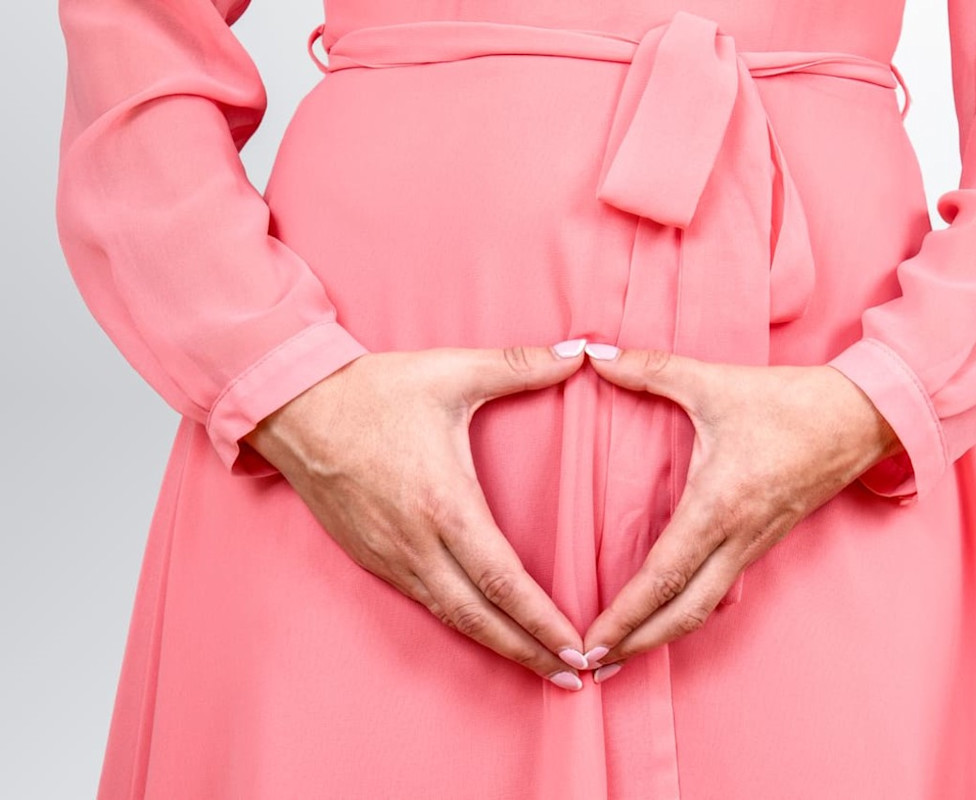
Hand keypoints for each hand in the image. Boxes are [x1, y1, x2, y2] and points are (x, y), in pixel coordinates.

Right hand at [242, 339, 593, 690]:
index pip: (503, 581)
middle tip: (574, 678)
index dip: (542, 622)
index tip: (577, 649)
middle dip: (529, 652)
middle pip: (480, 619)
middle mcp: (416, 543)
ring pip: (451, 618)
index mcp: (443, 504)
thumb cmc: (372, 390)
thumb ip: (519, 365)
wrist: (291, 406)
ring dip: (497, 645)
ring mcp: (390, 556)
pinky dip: (461, 625)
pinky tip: (484, 630)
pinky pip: (424, 602)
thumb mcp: (449, 371)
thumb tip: (579, 352)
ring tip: (539, 665)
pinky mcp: (371, 557)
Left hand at [578, 344, 901, 681]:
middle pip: (683, 613)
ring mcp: (755, 545)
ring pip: (704, 608)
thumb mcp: (714, 382)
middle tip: (592, 665)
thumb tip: (594, 356)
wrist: (864, 416)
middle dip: (636, 643)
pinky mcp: (764, 542)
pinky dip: (687, 611)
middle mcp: (738, 537)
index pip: (663, 576)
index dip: (624, 616)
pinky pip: (721, 589)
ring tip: (621, 650)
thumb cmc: (789, 402)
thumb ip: (650, 370)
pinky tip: (664, 613)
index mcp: (720, 505)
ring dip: (661, 634)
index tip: (591, 642)